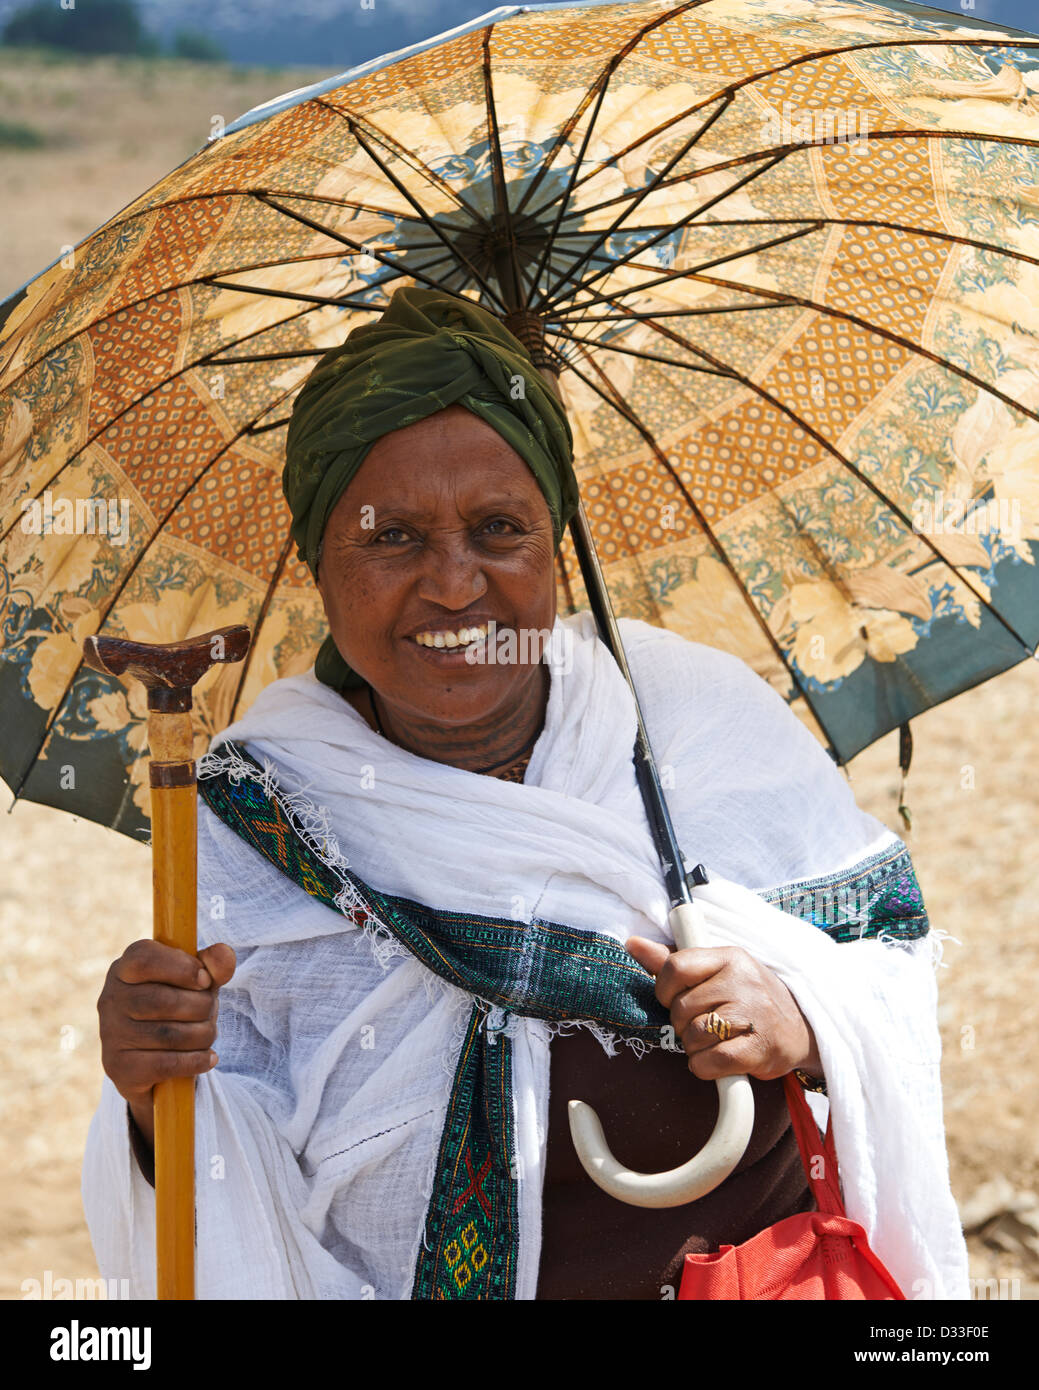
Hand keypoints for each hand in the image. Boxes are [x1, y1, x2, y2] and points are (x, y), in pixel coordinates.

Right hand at [97, 940, 236, 1149]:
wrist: (155, 1062)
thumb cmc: (179, 1008)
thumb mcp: (198, 982)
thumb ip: (213, 964)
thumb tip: (224, 954)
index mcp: (125, 969)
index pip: (144, 958)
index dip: (182, 968)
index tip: (205, 980)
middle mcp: (110, 999)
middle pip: (163, 1000)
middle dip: (201, 1007)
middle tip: (210, 1012)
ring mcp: (111, 1035)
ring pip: (169, 1034)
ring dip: (203, 1035)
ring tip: (208, 1035)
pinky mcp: (118, 1068)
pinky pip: (166, 1064)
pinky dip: (196, 1061)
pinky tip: (208, 1058)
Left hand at [625, 937, 820, 1081]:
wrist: (801, 1030)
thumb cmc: (749, 998)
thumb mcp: (717, 971)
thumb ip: (672, 960)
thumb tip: (631, 943)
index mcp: (730, 957)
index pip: (676, 967)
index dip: (664, 989)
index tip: (673, 999)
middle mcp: (743, 981)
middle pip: (680, 1007)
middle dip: (681, 1023)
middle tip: (699, 1024)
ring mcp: (752, 1015)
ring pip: (692, 1035)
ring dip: (693, 1047)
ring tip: (711, 1041)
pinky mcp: (757, 1049)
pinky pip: (709, 1061)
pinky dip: (704, 1066)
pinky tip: (716, 1059)